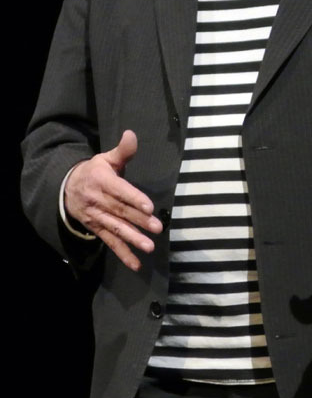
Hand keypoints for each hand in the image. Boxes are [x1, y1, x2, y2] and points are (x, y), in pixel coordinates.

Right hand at [64, 130, 162, 270]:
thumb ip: (122, 150)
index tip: (149, 206)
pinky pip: (110, 242)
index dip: (134, 198)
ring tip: (149, 247)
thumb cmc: (94, 171)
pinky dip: (123, 254)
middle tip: (157, 228)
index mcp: (102, 181)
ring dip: (133, 239)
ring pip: (116, 228)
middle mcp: (98, 200)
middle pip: (121, 211)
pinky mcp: (96, 229)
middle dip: (139, 220)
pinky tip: (136, 264)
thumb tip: (132, 134)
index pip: (120, 190)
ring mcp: (96, 217)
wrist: (67, 188)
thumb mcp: (105, 158)